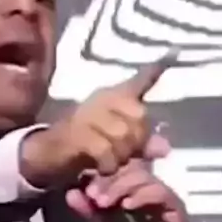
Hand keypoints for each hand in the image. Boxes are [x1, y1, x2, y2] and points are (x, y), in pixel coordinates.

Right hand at [20, 56, 174, 186]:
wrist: (47, 153)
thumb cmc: (84, 146)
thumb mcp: (117, 145)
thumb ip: (141, 144)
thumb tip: (165, 148)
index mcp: (113, 97)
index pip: (138, 81)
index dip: (155, 70)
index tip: (174, 53)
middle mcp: (102, 99)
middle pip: (138, 115)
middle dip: (137, 142)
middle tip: (125, 155)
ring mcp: (88, 114)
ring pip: (122, 134)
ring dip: (121, 156)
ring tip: (111, 163)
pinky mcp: (77, 133)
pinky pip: (105, 149)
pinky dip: (108, 163)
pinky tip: (102, 168)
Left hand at [65, 157, 189, 221]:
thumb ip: (87, 210)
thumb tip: (72, 193)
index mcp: (127, 185)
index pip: (116, 166)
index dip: (100, 173)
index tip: (84, 187)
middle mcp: (145, 185)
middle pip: (129, 167)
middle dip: (108, 180)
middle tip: (93, 195)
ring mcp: (161, 193)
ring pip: (142, 176)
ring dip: (121, 187)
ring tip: (105, 202)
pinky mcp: (174, 205)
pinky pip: (160, 192)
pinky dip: (142, 196)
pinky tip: (127, 205)